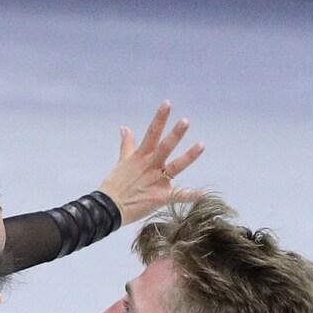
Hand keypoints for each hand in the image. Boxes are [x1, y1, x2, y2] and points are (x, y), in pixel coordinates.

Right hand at [96, 101, 205, 225]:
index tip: (168, 103)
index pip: (152, 133)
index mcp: (141, 156)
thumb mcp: (122, 162)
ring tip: (202, 145)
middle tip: (185, 121)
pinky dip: (190, 195)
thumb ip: (127, 144)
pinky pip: (177, 196)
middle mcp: (150, 166)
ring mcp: (156, 181)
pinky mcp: (159, 197)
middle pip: (164, 147)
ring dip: (188, 156)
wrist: (108, 209)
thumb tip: (125, 127)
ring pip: (175, 166)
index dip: (160, 118)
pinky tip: (203, 193)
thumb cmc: (115, 185)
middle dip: (175, 134)